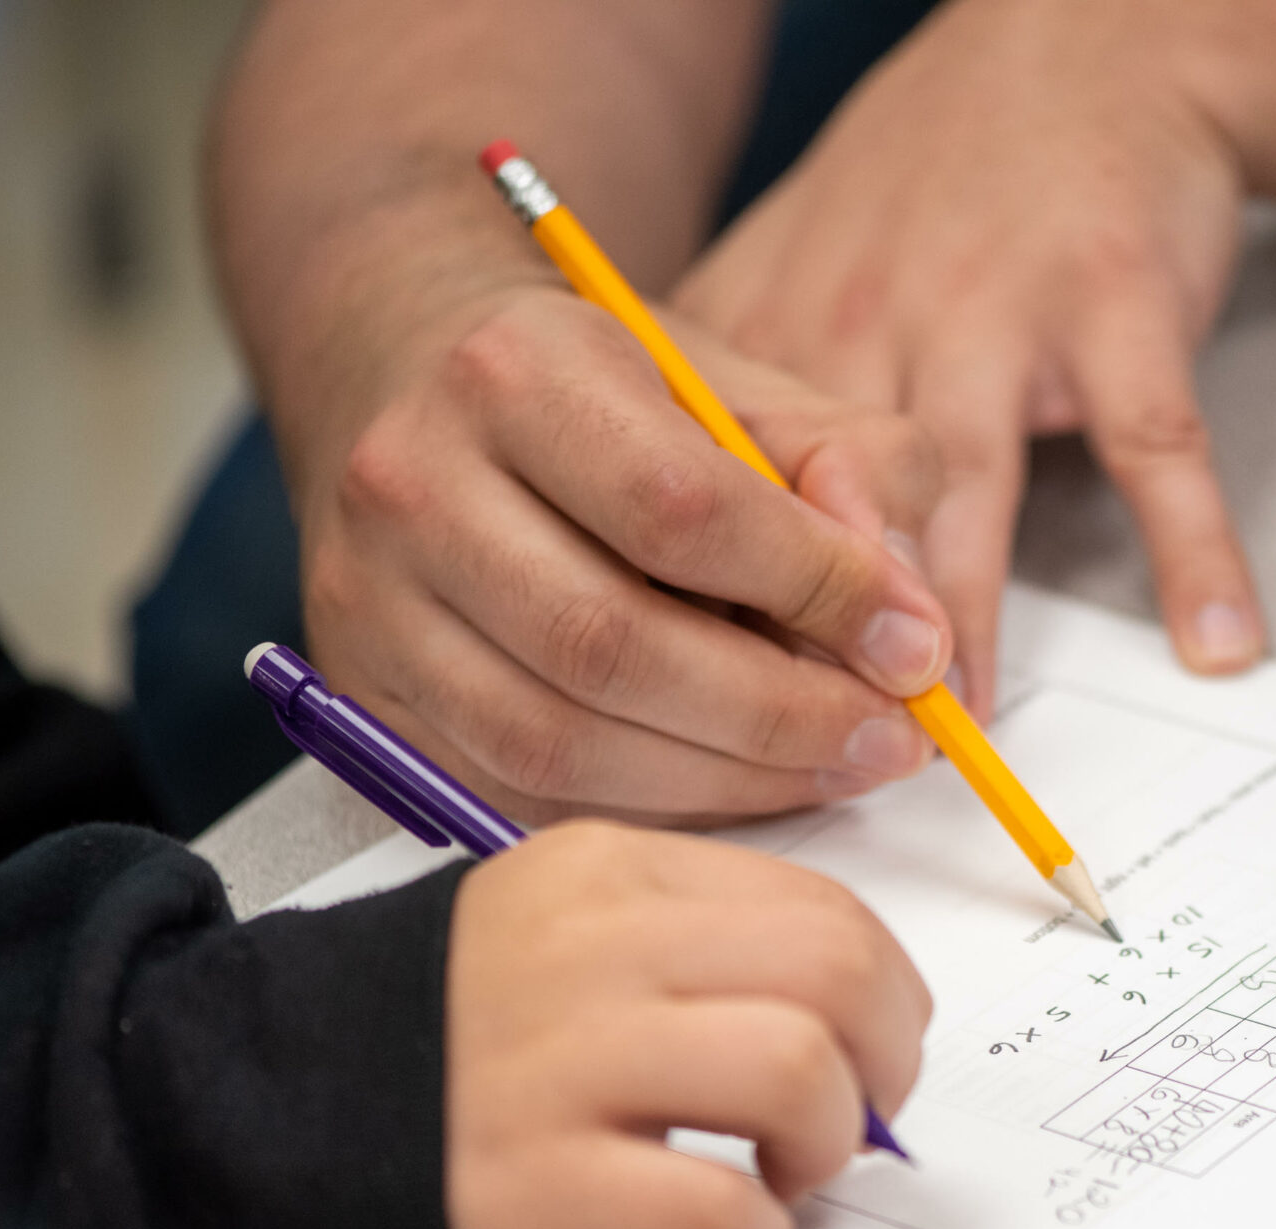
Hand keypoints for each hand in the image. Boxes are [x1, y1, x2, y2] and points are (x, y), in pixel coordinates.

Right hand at [294, 279, 955, 826]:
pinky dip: (641, 810)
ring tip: (827, 769)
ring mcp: (370, 601)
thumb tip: (914, 621)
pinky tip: (726, 786)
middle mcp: (413, 482)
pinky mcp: (361, 695)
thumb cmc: (601, 390)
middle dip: (779, 715)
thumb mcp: (741, 383)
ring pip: (556, 741)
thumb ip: (853, 472)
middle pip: (612, 644)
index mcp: (513, 371)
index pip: (681, 507)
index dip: (815, 592)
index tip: (912, 648)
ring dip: (722, 782)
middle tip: (888, 741)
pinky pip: (512, 794)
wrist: (412, 375)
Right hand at [441, 821, 930, 1228]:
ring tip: (778, 1177)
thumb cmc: (435, 1030)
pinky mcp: (533, 1181)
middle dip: (885, 1062)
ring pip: (797, 1070)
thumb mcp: (555, 927)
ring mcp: (558, 1062)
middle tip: (852, 1119)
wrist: (245, 1105)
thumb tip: (856, 1013)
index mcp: (607, 872)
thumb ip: (693, 943)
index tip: (872, 1048)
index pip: (823, 906)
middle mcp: (590, 948)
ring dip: (827, 1146)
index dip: (888, 993)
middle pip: (835, 974)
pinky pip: (715, 1210)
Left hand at [673, 0, 1261, 716]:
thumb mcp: (795, 271)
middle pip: (818, 504)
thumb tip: (663, 565)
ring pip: (961, 486)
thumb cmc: (940, 186)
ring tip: (967, 727)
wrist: (1088, 48)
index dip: (714, 617)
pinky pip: (1152, 447)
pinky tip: (1216, 638)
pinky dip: (1192, 549)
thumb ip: (734, 408)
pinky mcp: (1114, 303)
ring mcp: (993, 309)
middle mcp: (864, 319)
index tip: (717, 724)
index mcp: (771, 329)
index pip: (709, 498)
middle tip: (835, 755)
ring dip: (962, 616)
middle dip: (819, 641)